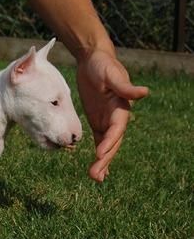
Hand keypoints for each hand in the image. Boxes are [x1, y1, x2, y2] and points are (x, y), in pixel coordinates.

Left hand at [77, 49, 148, 182]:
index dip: (110, 141)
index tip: (99, 153)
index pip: (117, 129)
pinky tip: (97, 170)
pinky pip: (99, 141)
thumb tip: (144, 92)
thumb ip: (125, 86)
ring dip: (102, 162)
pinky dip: (99, 155)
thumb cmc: (103, 65)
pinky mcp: (98, 121)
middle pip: (112, 142)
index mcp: (121, 108)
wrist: (93, 59)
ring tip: (95, 178)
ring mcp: (107, 120)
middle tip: (95, 175)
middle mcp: (116, 117)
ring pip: (106, 146)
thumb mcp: (111, 74)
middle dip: (105, 159)